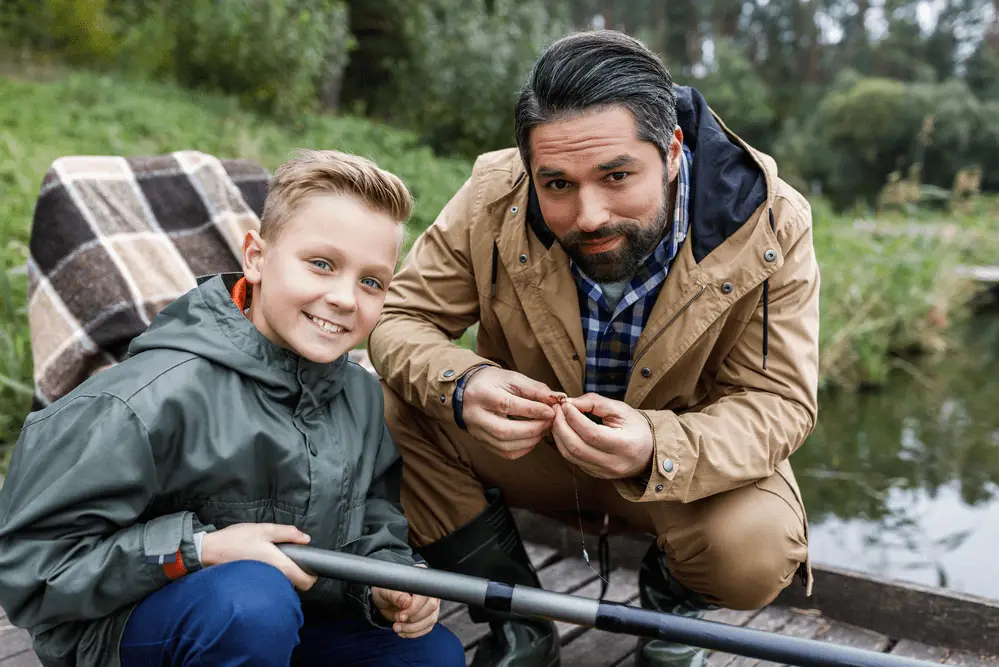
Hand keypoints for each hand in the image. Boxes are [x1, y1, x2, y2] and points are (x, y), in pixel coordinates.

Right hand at [200, 523, 317, 590]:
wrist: (209, 551)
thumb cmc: (236, 540)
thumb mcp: (264, 529)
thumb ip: (288, 533)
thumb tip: (305, 539)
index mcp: (279, 565)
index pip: (305, 582)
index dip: (313, 575)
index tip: (312, 566)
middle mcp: (272, 578)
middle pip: (296, 585)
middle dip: (301, 574)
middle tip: (296, 558)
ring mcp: (263, 582)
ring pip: (283, 583)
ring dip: (287, 573)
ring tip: (280, 557)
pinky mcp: (254, 582)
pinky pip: (271, 582)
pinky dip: (274, 574)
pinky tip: (267, 561)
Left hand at [371, 564, 440, 637]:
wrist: (383, 601)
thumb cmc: (385, 591)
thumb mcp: (386, 591)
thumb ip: (396, 595)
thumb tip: (407, 602)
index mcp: (420, 578)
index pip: (425, 594)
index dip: (414, 607)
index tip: (400, 616)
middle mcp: (429, 590)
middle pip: (431, 607)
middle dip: (413, 619)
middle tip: (397, 622)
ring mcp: (431, 603)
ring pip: (431, 619)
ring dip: (413, 628)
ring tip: (397, 628)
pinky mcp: (429, 616)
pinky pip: (428, 627)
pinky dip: (415, 633)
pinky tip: (403, 632)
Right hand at [461, 367, 562, 459]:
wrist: (466, 390)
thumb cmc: (492, 382)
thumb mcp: (512, 378)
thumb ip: (535, 389)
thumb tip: (558, 398)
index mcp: (481, 394)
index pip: (508, 405)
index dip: (532, 410)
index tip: (551, 411)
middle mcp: (475, 416)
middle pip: (504, 430)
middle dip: (532, 429)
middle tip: (549, 423)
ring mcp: (476, 432)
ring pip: (504, 445)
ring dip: (529, 441)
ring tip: (543, 430)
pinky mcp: (480, 441)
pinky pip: (503, 453)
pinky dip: (522, 449)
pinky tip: (532, 439)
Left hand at [551, 393, 654, 478]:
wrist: (649, 451)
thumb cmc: (636, 427)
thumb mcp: (621, 409)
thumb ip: (595, 403)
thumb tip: (570, 402)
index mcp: (625, 446)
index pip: (591, 433)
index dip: (574, 417)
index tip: (565, 404)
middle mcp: (613, 464)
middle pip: (576, 447)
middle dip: (561, 425)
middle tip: (556, 409)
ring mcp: (603, 472)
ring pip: (570, 455)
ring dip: (559, 435)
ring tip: (557, 417)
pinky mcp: (595, 474)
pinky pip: (573, 460)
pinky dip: (564, 444)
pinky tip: (563, 430)